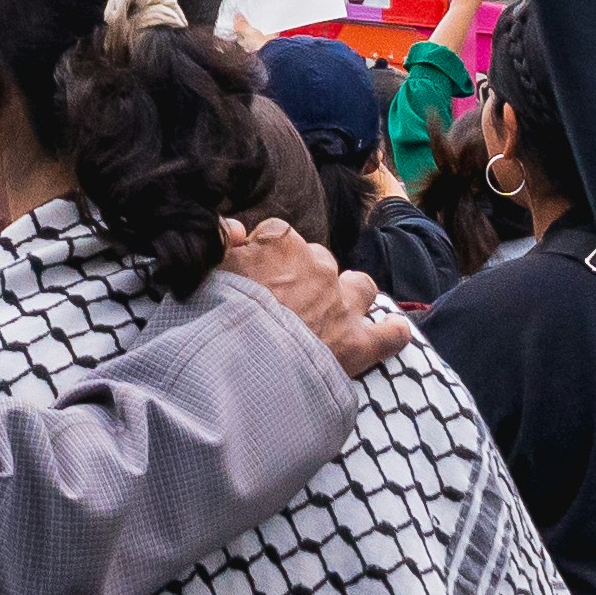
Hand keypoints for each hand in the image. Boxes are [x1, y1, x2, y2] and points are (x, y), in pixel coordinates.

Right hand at [219, 209, 409, 374]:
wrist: (240, 366)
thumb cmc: (214, 318)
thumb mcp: (203, 271)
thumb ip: (220, 241)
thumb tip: (235, 228)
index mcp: (278, 244)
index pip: (277, 235)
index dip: (265, 255)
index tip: (252, 275)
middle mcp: (316, 266)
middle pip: (318, 259)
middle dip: (307, 277)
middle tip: (285, 305)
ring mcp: (341, 304)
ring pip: (358, 285)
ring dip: (350, 295)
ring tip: (334, 314)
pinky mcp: (358, 343)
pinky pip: (389, 334)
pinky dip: (391, 333)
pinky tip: (393, 333)